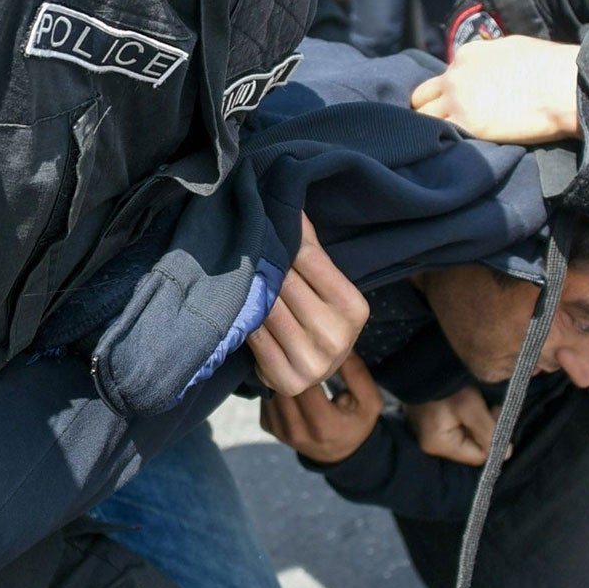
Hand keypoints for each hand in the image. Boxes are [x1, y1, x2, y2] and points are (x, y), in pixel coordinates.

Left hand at [247, 213, 369, 395]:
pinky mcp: (287, 379)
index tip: (265, 216)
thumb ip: (311, 252)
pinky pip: (254, 335)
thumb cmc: (320, 316)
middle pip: (284, 283)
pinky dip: (244, 317)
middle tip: (241, 237)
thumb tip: (291, 207)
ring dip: (249, 287)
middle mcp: (337, 337)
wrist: (316, 368)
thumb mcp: (327, 286)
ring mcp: (313, 362)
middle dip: (263, 260)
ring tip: (234, 267)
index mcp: (354, 308)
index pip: (309, 258)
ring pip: (266, 307)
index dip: (284, 237)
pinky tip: (236, 303)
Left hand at [259, 354, 382, 464]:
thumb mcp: (370, 400)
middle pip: (283, 389)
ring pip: (270, 392)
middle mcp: (298, 432)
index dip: (305, 364)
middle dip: (287, 365)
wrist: (341, 453)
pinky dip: (271, 386)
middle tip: (294, 344)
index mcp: (324, 426)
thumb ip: (356, 373)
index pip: (305, 386)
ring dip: (276, 374)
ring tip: (287, 356)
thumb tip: (338, 345)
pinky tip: (283, 376)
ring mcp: (280, 432)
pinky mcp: (269, 428)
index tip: (310, 347)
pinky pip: (264, 400)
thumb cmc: (357, 422)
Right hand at [405, 386, 501, 467]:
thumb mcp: (471, 407)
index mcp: (438, 445)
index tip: (493, 411)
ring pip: (466, 435)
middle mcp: (431, 444)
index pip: (478, 456)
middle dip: (484, 428)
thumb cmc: (446, 384)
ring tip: (478, 400)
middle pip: (471, 446)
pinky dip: (466, 415)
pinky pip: (456, 426)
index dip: (492, 437)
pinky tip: (468, 400)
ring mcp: (429, 432)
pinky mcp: (431, 420)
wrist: (425, 359)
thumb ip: (489, 433)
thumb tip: (506, 454)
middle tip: (489, 405)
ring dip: (477, 420)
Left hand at [412, 35, 579, 143]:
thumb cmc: (549, 66)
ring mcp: (457, 101)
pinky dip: (443, 144)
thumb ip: (489, 60)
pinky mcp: (466, 125)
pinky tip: (453, 151)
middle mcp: (455, 75)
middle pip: (422, 98)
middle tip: (446, 126)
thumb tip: (487, 70)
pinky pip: (440, 137)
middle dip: (430, 110)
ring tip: (446, 143)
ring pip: (423, 119)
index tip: (462, 106)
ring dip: (433, 130)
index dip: (450, 94)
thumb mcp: (511, 49)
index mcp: (465, 55)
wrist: (563, 86)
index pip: (442, 78)